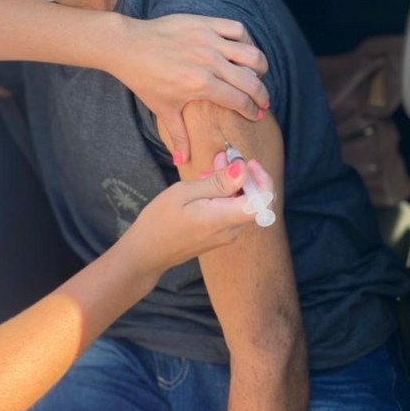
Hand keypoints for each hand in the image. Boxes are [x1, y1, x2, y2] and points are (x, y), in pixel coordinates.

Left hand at [115, 15, 269, 164]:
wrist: (127, 46)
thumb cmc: (144, 79)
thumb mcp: (163, 109)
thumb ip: (179, 135)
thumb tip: (183, 162)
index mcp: (201, 85)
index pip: (239, 101)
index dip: (252, 111)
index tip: (256, 115)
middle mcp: (209, 62)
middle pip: (251, 81)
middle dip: (262, 95)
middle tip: (263, 101)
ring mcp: (208, 40)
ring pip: (250, 54)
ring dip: (260, 67)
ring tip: (259, 75)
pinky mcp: (204, 23)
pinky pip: (236, 29)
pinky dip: (247, 39)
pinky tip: (244, 50)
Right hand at [128, 156, 272, 275]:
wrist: (146, 252)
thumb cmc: (160, 220)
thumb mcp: (184, 193)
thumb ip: (217, 183)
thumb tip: (244, 170)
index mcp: (223, 219)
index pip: (263, 202)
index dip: (262, 180)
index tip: (247, 163)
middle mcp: (231, 231)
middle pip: (254, 201)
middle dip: (244, 177)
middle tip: (224, 158)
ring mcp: (226, 236)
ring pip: (242, 205)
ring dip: (232, 185)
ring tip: (209, 170)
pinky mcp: (219, 236)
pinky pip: (231, 212)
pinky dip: (224, 196)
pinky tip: (206, 186)